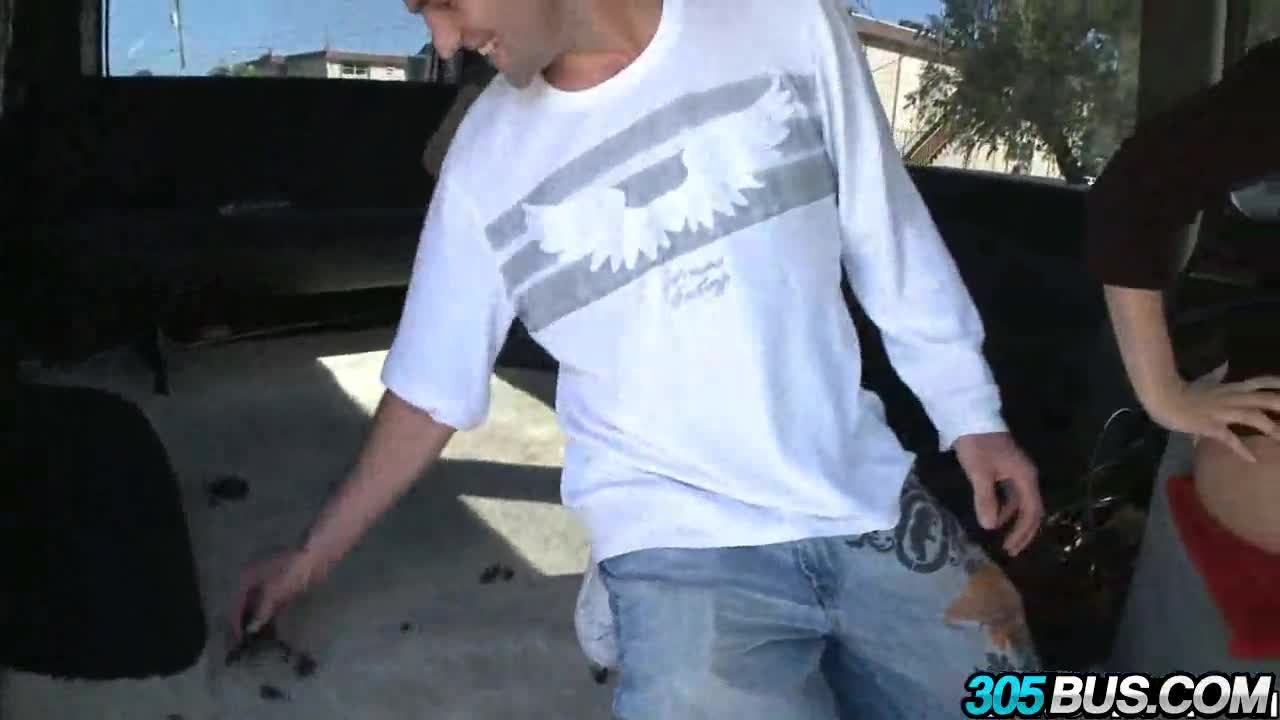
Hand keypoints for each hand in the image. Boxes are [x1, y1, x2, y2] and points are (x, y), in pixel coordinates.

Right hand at [233, 548, 320, 640]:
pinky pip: (273, 601)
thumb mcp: (272, 594)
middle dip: (247, 620)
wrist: (315, 556)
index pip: (237, 603)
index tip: (239, 639)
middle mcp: (255, 578)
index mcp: (246, 577)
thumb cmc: (290, 572)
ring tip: (259, 637)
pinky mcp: (284, 584)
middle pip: (247, 603)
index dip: (236, 621)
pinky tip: (273, 626)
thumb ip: (261, 612)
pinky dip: (272, 612)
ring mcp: (270, 580)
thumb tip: (251, 628)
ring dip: (260, 618)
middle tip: (248, 640)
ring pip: (260, 602)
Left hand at [953, 432, 1042, 556]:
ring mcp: (1017, 472)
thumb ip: (986, 500)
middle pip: (1031, 509)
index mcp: (1025, 477)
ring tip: (1001, 537)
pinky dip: (1004, 508)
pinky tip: (993, 516)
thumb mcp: (979, 473)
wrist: (970, 415)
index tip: (1010, 548)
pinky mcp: (1005, 469)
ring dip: (1012, 520)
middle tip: (1010, 550)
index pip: (1032, 512)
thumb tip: (989, 527)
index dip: (1023, 532)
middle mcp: (1026, 475)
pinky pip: (1010, 494)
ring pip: (1020, 502)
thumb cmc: (976, 444)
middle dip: (1022, 531)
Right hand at [1147, 364, 1279, 462]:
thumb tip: (1224, 366)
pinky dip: (1242, 449)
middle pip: (1263, 398)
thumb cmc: (1181, 391)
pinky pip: (1229, 438)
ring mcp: (1222, 412)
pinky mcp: (1211, 426)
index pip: (1260, 383)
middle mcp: (1231, 398)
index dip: (1276, 385)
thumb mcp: (1203, 382)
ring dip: (1270, 427)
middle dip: (1279, 404)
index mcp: (1230, 388)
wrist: (1163, 397)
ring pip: (1252, 416)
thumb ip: (1216, 375)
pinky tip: (1253, 459)